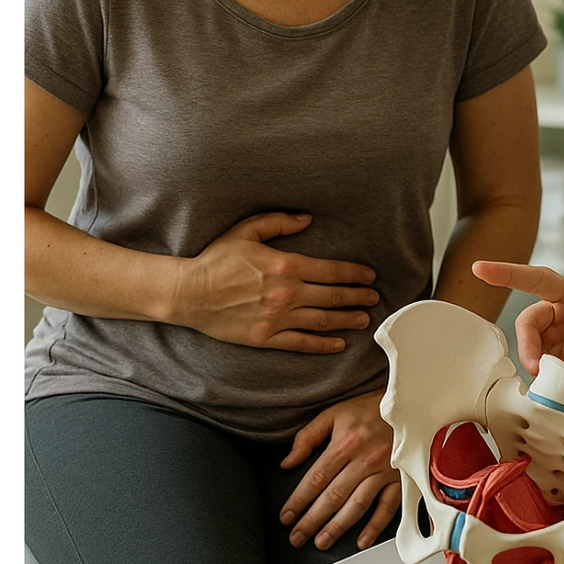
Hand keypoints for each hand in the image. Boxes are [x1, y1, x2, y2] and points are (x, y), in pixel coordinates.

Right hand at [179, 211, 379, 351]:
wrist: (189, 293)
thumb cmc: (217, 260)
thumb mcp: (247, 231)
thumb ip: (279, 223)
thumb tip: (307, 219)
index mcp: (285, 266)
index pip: (331, 271)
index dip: (354, 274)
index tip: (369, 277)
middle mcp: (286, 293)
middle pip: (333, 296)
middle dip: (357, 297)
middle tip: (373, 298)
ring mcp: (277, 318)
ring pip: (322, 320)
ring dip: (347, 320)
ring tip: (364, 319)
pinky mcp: (266, 337)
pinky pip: (301, 343)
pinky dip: (323, 344)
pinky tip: (338, 344)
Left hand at [278, 389, 399, 550]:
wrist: (409, 403)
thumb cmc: (370, 409)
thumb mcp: (334, 413)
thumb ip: (308, 437)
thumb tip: (287, 462)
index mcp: (344, 444)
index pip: (315, 479)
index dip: (298, 500)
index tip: (286, 516)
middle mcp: (364, 460)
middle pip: (333, 496)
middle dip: (311, 520)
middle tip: (297, 537)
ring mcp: (383, 471)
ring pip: (357, 505)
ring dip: (337, 527)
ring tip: (321, 542)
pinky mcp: (400, 478)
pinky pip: (388, 506)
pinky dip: (375, 526)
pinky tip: (361, 540)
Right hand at [471, 260, 563, 384]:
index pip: (538, 279)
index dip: (508, 273)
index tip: (481, 269)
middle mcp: (559, 312)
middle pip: (529, 322)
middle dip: (527, 346)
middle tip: (538, 370)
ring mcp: (555, 335)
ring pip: (531, 347)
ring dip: (538, 366)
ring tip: (558, 382)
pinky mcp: (554, 355)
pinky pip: (541, 366)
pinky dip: (547, 379)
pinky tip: (563, 387)